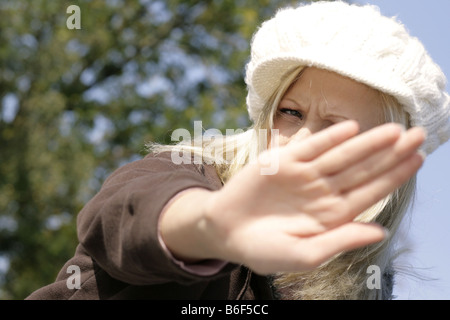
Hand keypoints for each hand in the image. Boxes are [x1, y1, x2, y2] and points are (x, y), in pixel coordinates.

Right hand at [200, 121, 424, 273]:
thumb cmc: (264, 249)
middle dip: (390, 153)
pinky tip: (351, 129)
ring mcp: (304, 175)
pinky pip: (310, 147)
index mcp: (332, 215)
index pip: (370, 191)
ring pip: (341, 155)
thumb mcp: (304, 255)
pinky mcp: (282, 162)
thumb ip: (340, 241)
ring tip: (395, 130)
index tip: (417, 159)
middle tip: (418, 135)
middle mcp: (323, 191)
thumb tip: (380, 232)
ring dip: (367, 143)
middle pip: (363, 169)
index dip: (394, 176)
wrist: (226, 231)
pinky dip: (329, 138)